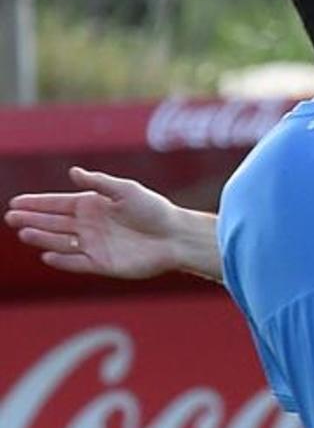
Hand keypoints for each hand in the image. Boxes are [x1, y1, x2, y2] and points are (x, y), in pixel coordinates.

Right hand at [4, 167, 187, 278]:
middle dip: (32, 219)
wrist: (175, 237)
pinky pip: (75, 262)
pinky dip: (61, 260)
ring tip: (24, 232)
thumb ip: (100, 183)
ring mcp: (94, 244)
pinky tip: (46, 255)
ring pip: (60, 242)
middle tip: (10, 217)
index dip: (37, 202)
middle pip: (54, 222)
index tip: (16, 202)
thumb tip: (72, 172)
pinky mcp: (101, 264)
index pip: (58, 203)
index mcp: (94, 205)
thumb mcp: (127, 190)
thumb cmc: (154, 210)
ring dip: (41, 238)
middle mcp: (90, 225)